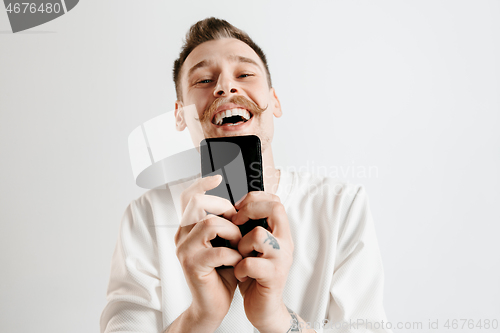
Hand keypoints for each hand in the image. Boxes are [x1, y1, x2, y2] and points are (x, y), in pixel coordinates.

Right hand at [173, 175, 242, 330]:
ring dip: (232, 232)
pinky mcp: (192, 265)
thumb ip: (227, 223)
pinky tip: (237, 262)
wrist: (213, 304)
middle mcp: (182, 235)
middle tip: (237, 222)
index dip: (201, 184)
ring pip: (209, 223)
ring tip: (239, 245)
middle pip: (197, 203)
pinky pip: (218, 250)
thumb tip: (242, 202)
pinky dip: (234, 255)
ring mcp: (184, 250)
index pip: (188, 197)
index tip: (218, 178)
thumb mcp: (226, 242)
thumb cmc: (222, 272)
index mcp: (188, 228)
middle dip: (223, 207)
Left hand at [232, 192, 294, 332]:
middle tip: (236, 223)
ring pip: (259, 235)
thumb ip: (249, 228)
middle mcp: (285, 242)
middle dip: (249, 211)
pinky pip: (251, 263)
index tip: (238, 208)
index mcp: (280, 233)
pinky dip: (239, 268)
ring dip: (241, 244)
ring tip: (239, 255)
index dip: (255, 198)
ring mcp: (281, 259)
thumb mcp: (253, 247)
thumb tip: (232, 208)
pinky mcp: (273, 276)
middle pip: (275, 208)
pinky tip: (240, 273)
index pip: (275, 201)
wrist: (264, 308)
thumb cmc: (254, 275)